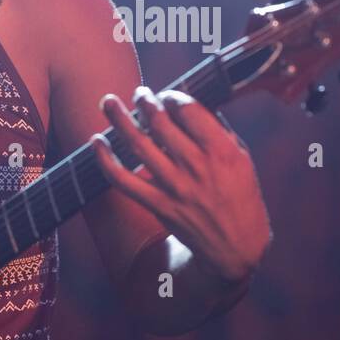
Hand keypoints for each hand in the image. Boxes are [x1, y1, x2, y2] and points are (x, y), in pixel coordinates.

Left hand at [91, 86, 271, 285]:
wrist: (236, 246)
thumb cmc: (241, 196)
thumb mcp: (242, 158)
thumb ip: (219, 130)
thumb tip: (190, 103)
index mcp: (221, 151)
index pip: (188, 111)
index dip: (172, 96)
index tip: (167, 94)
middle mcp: (197, 167)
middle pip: (160, 123)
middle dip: (144, 102)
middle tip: (139, 94)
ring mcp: (175, 187)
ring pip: (138, 145)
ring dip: (119, 119)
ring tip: (108, 102)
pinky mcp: (158, 205)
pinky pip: (124, 180)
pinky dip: (105, 160)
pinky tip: (96, 141)